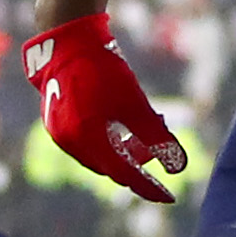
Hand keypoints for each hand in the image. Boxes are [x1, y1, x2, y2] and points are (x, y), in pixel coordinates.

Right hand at [25, 12, 186, 203]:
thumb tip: (178, 166)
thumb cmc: (103, 69)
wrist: (68, 40)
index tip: (169, 196)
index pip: (125, 174)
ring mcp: (60, 134)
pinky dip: (108, 139)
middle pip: (112, 166)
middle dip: (139, 158)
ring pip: (100, 154)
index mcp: (88, 139)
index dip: (149, 186)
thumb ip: (157, 137)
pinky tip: (121, 120)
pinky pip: (88, 143)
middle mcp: (70, 143)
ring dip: (125, 147)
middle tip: (160, 140)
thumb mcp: (135, 104)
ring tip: (144, 124)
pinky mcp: (57, 123)